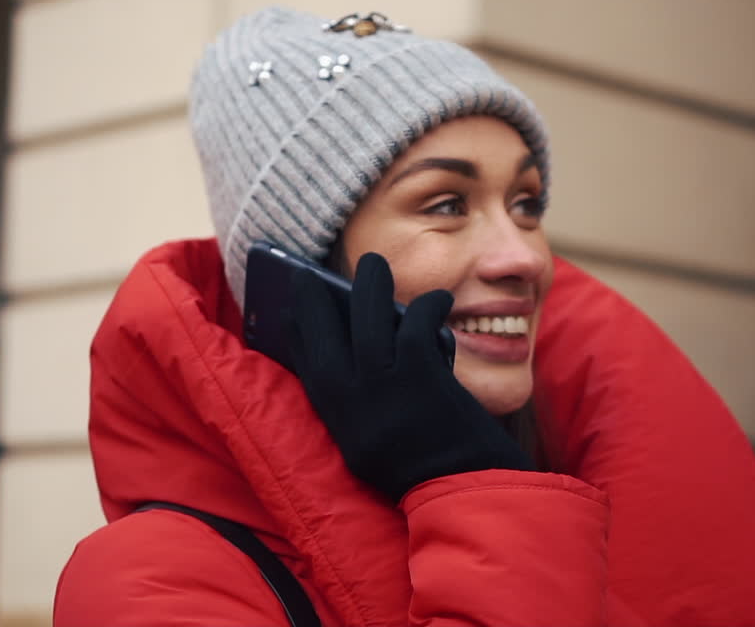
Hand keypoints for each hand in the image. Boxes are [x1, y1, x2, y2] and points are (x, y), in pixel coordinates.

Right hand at [288, 253, 531, 501]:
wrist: (461, 490)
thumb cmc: (420, 466)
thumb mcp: (366, 444)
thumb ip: (355, 402)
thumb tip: (354, 348)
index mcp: (336, 417)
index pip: (304, 361)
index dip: (297, 328)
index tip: (293, 306)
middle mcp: (350, 398)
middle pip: (323, 332)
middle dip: (314, 297)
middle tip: (312, 273)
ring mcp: (383, 383)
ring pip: (367, 316)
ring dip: (370, 283)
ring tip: (374, 264)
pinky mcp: (419, 373)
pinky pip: (414, 322)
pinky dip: (426, 304)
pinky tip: (438, 298)